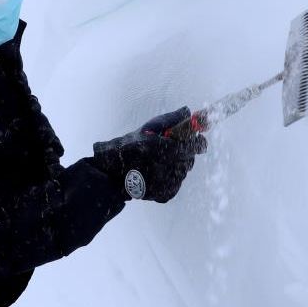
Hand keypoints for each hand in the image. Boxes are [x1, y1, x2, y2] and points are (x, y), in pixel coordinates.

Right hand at [90, 107, 208, 202]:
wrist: (110, 175)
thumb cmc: (127, 147)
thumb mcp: (147, 129)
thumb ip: (170, 120)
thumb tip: (187, 111)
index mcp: (162, 149)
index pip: (194, 146)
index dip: (197, 142)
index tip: (197, 138)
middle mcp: (166, 168)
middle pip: (189, 159)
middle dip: (184, 152)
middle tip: (172, 148)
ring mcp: (166, 184)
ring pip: (183, 171)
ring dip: (176, 164)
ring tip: (159, 161)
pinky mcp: (165, 195)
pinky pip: (176, 183)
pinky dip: (170, 177)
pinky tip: (156, 173)